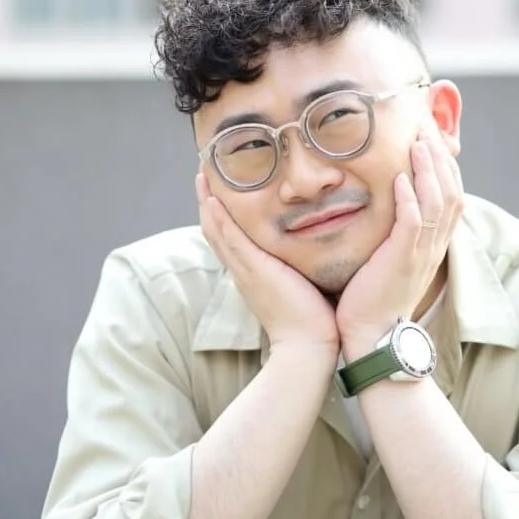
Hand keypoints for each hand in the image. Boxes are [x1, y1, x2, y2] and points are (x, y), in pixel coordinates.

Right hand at [196, 173, 339, 356]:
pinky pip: (230, 239)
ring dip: (206, 203)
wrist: (309, 345)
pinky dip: (219, 219)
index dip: (221, 213)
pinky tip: (212, 199)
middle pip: (215, 230)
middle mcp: (243, 270)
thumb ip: (303, 265)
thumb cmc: (314, 319)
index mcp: (253, 272)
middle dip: (206, 201)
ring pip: (216, 231)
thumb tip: (317, 247)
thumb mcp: (304, 283)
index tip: (218, 189)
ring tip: (201, 176)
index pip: (230, 237)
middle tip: (202, 173)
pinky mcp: (253, 270)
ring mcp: (245, 270)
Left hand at [335, 120, 463, 359]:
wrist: (370, 337)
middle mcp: (433, 246)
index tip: (431, 139)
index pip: (451, 196)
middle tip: (426, 129)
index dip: (445, 166)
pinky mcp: (403, 261)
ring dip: (428, 170)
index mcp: (432, 244)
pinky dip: (410, 199)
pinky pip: (414, 224)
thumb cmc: (372, 297)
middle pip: (452, 192)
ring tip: (417, 143)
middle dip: (441, 158)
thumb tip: (384, 203)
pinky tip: (399, 177)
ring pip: (438, 203)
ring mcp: (421, 253)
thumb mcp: (390, 258)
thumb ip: (394, 232)